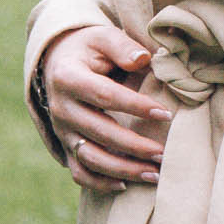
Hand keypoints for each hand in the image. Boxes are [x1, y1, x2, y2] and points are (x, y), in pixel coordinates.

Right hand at [40, 21, 169, 188]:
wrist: (57, 61)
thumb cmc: (89, 49)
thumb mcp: (103, 38)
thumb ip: (123, 47)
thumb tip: (144, 59)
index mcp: (68, 77)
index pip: (106, 96)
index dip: (136, 106)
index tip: (166, 114)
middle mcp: (60, 108)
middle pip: (99, 132)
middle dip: (134, 146)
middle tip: (164, 153)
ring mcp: (61, 130)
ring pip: (90, 159)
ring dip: (123, 170)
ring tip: (154, 174)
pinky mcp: (64, 146)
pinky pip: (79, 172)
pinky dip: (100, 183)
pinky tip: (125, 185)